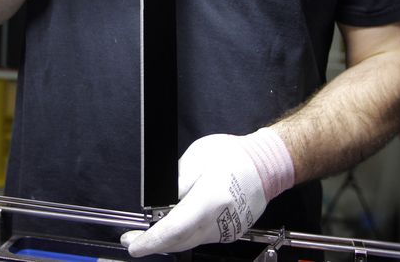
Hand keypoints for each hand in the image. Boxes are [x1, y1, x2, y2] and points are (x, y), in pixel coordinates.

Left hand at [121, 128, 293, 256]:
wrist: (267, 163)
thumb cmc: (234, 155)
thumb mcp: (196, 158)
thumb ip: (177, 184)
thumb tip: (161, 203)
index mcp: (211, 199)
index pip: (174, 228)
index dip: (151, 240)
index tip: (134, 244)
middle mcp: (220, 220)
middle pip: (180, 241)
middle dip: (154, 244)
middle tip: (133, 241)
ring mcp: (228, 229)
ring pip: (191, 241)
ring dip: (170, 240)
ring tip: (151, 234)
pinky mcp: (232, 231)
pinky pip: (202, 237)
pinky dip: (185, 236)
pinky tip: (174, 230)